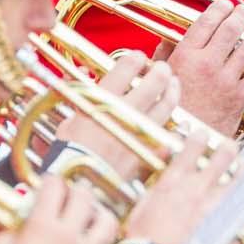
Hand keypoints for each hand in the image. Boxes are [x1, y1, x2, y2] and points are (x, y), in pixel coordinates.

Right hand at [0, 173, 118, 243]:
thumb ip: (5, 231)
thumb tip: (9, 222)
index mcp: (42, 225)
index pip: (54, 186)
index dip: (50, 181)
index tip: (46, 186)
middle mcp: (68, 237)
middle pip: (85, 197)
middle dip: (76, 192)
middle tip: (68, 198)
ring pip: (107, 224)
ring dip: (100, 217)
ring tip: (90, 219)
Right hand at [54, 51, 177, 182]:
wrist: (81, 185)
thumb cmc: (70, 153)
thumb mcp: (68, 119)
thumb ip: (78, 94)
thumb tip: (82, 73)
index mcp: (104, 99)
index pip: (128, 66)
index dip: (135, 58)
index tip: (137, 58)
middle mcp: (127, 111)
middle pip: (156, 80)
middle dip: (161, 69)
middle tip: (161, 68)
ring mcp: (142, 130)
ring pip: (168, 103)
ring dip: (173, 90)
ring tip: (173, 85)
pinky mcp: (151, 149)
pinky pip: (170, 132)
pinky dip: (175, 124)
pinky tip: (175, 119)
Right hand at [125, 124, 238, 243]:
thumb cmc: (144, 241)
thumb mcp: (141, 206)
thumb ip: (155, 185)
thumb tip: (163, 168)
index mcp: (173, 181)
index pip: (192, 145)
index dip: (197, 135)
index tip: (198, 133)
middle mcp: (198, 189)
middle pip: (224, 154)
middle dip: (227, 146)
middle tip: (226, 146)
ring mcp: (215, 206)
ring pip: (240, 176)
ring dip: (241, 169)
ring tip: (243, 166)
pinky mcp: (225, 224)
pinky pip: (242, 204)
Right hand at [155, 0, 243, 134]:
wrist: (179, 140)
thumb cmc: (166, 111)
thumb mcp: (157, 79)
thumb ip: (162, 58)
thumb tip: (166, 42)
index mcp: (185, 56)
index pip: (205, 24)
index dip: (217, 10)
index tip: (224, 4)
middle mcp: (207, 64)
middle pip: (229, 31)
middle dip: (241, 16)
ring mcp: (225, 80)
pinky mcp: (238, 98)